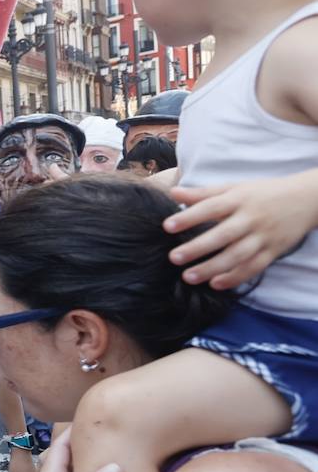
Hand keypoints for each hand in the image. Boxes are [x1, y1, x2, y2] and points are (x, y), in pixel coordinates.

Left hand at [165, 172, 316, 288]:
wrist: (308, 199)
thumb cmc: (263, 193)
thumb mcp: (235, 188)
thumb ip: (203, 193)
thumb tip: (172, 193)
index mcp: (239, 199)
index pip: (211, 208)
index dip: (189, 217)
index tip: (167, 226)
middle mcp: (251, 218)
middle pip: (223, 235)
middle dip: (198, 248)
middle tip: (173, 258)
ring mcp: (263, 236)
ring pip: (237, 255)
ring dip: (212, 268)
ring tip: (188, 277)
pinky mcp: (273, 251)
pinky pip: (254, 267)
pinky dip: (235, 277)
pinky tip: (215, 284)